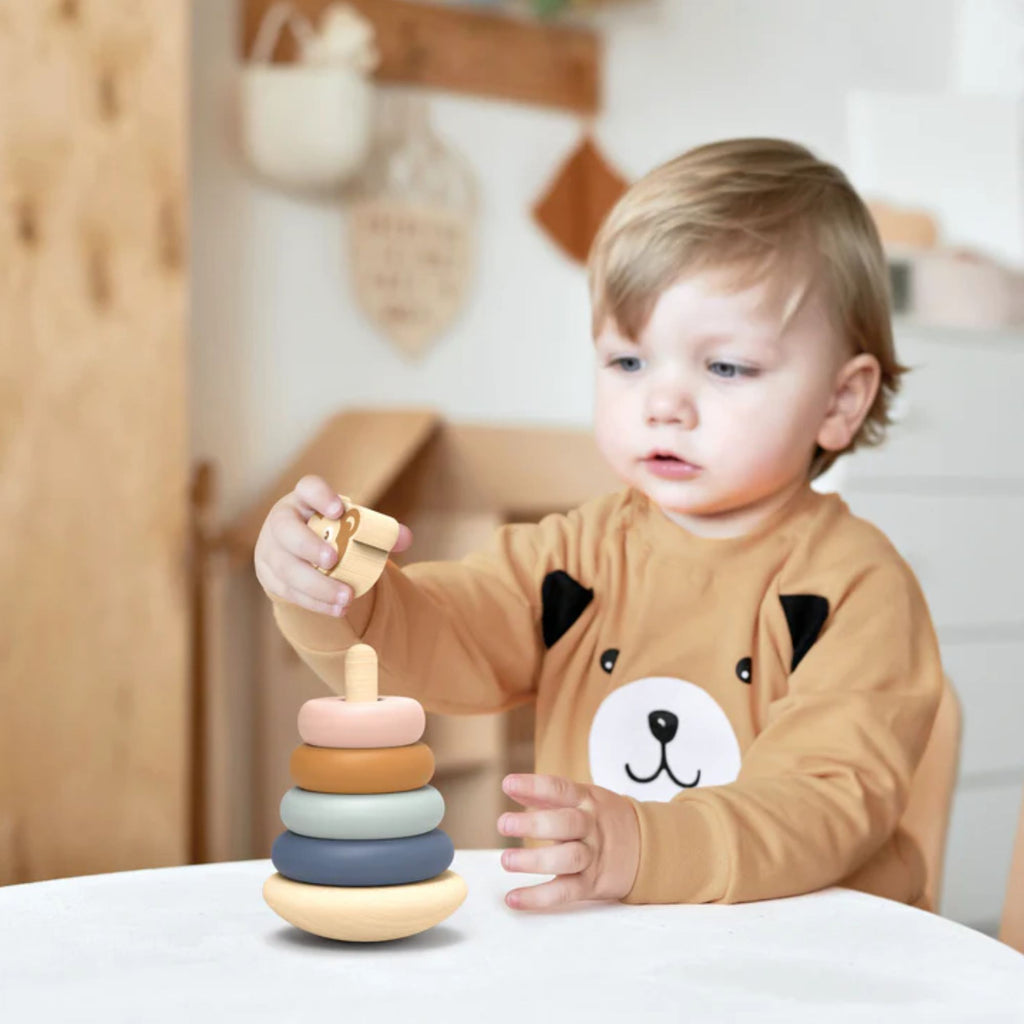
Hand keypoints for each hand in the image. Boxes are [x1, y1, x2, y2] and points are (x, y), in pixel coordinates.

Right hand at [254, 474, 411, 615]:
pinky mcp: (270, 576)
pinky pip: (289, 592)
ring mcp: (271, 549)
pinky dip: (315, 602)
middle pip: (286, 530)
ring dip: (317, 585)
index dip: (321, 496)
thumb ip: (379, 531)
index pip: (308, 488)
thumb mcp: (350, 526)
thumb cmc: (331, 533)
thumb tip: (405, 538)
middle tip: (333, 560)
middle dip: (309, 546)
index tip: (339, 509)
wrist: (300, 554)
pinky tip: (338, 609)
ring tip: (346, 597)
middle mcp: (282, 520)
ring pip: (286, 568)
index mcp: (304, 499)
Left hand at [497, 773, 639, 910]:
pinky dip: (538, 897)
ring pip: (568, 859)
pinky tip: (513, 898)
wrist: (648, 847)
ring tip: (506, 860)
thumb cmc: (602, 818)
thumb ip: (546, 795)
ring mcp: (594, 856)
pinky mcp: (592, 884)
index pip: (560, 789)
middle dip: (534, 824)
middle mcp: (591, 827)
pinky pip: (565, 892)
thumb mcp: (582, 798)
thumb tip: (510, 786)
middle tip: (503, 824)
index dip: (534, 785)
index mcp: (587, 800)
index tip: (507, 783)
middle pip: (566, 824)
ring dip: (535, 861)